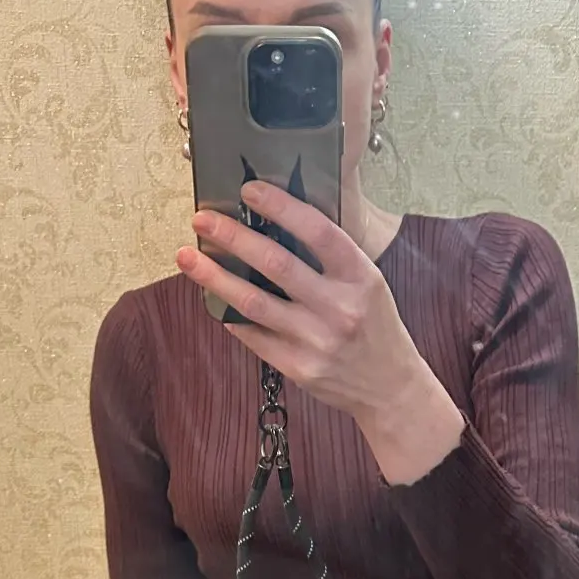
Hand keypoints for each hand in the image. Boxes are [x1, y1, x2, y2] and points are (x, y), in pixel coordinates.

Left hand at [175, 181, 463, 481]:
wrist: (391, 388)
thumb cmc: (375, 326)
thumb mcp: (368, 282)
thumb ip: (331, 257)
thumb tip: (277, 221)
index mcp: (360, 276)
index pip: (316, 231)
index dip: (280, 206)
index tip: (248, 190)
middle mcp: (339, 307)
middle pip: (275, 263)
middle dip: (232, 236)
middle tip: (202, 218)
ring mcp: (317, 341)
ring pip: (252, 302)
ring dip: (214, 276)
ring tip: (187, 257)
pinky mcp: (299, 368)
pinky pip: (253, 335)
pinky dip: (229, 315)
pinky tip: (211, 297)